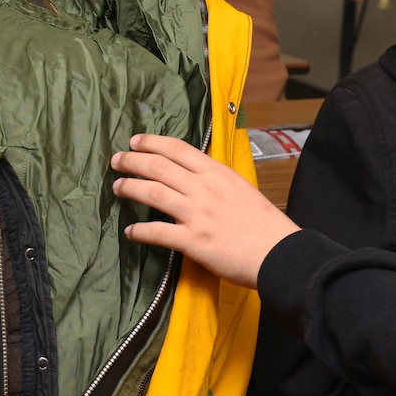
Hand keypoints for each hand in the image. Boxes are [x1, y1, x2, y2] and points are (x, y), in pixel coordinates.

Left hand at [113, 134, 299, 287]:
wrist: (279, 253)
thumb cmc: (264, 224)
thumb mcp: (241, 188)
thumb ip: (216, 180)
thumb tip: (195, 176)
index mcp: (217, 173)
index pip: (177, 149)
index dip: (152, 143)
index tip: (135, 142)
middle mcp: (204, 188)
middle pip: (159, 167)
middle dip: (132, 161)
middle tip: (116, 160)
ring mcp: (197, 214)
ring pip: (153, 193)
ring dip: (130, 188)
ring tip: (117, 187)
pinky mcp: (194, 241)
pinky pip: (158, 232)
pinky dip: (140, 231)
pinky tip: (130, 231)